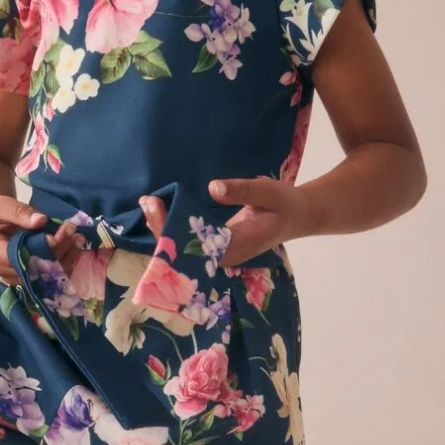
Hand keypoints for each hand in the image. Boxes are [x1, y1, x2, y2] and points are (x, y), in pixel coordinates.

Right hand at [0, 196, 78, 286]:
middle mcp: (1, 269)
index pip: (18, 259)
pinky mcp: (24, 275)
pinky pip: (46, 275)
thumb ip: (19, 212)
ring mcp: (13, 275)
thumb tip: (41, 221)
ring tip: (79, 239)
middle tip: (73, 231)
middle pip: (33, 269)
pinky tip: (75, 249)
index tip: (57, 234)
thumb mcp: (0, 205)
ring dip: (64, 260)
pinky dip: (63, 263)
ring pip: (42, 276)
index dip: (40, 250)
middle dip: (57, 252)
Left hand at [139, 178, 304, 267]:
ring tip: (148, 203)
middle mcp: (224, 256)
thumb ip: (242, 191)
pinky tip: (160, 212)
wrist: (297, 217)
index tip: (156, 209)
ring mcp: (220, 254)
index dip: (171, 231)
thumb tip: (213, 188)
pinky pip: (190, 242)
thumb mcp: (268, 192)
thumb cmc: (285, 204)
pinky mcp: (217, 247)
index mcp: (237, 246)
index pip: (195, 245)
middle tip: (146, 201)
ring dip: (164, 228)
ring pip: (185, 249)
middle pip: (185, 252)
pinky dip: (173, 228)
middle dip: (161, 229)